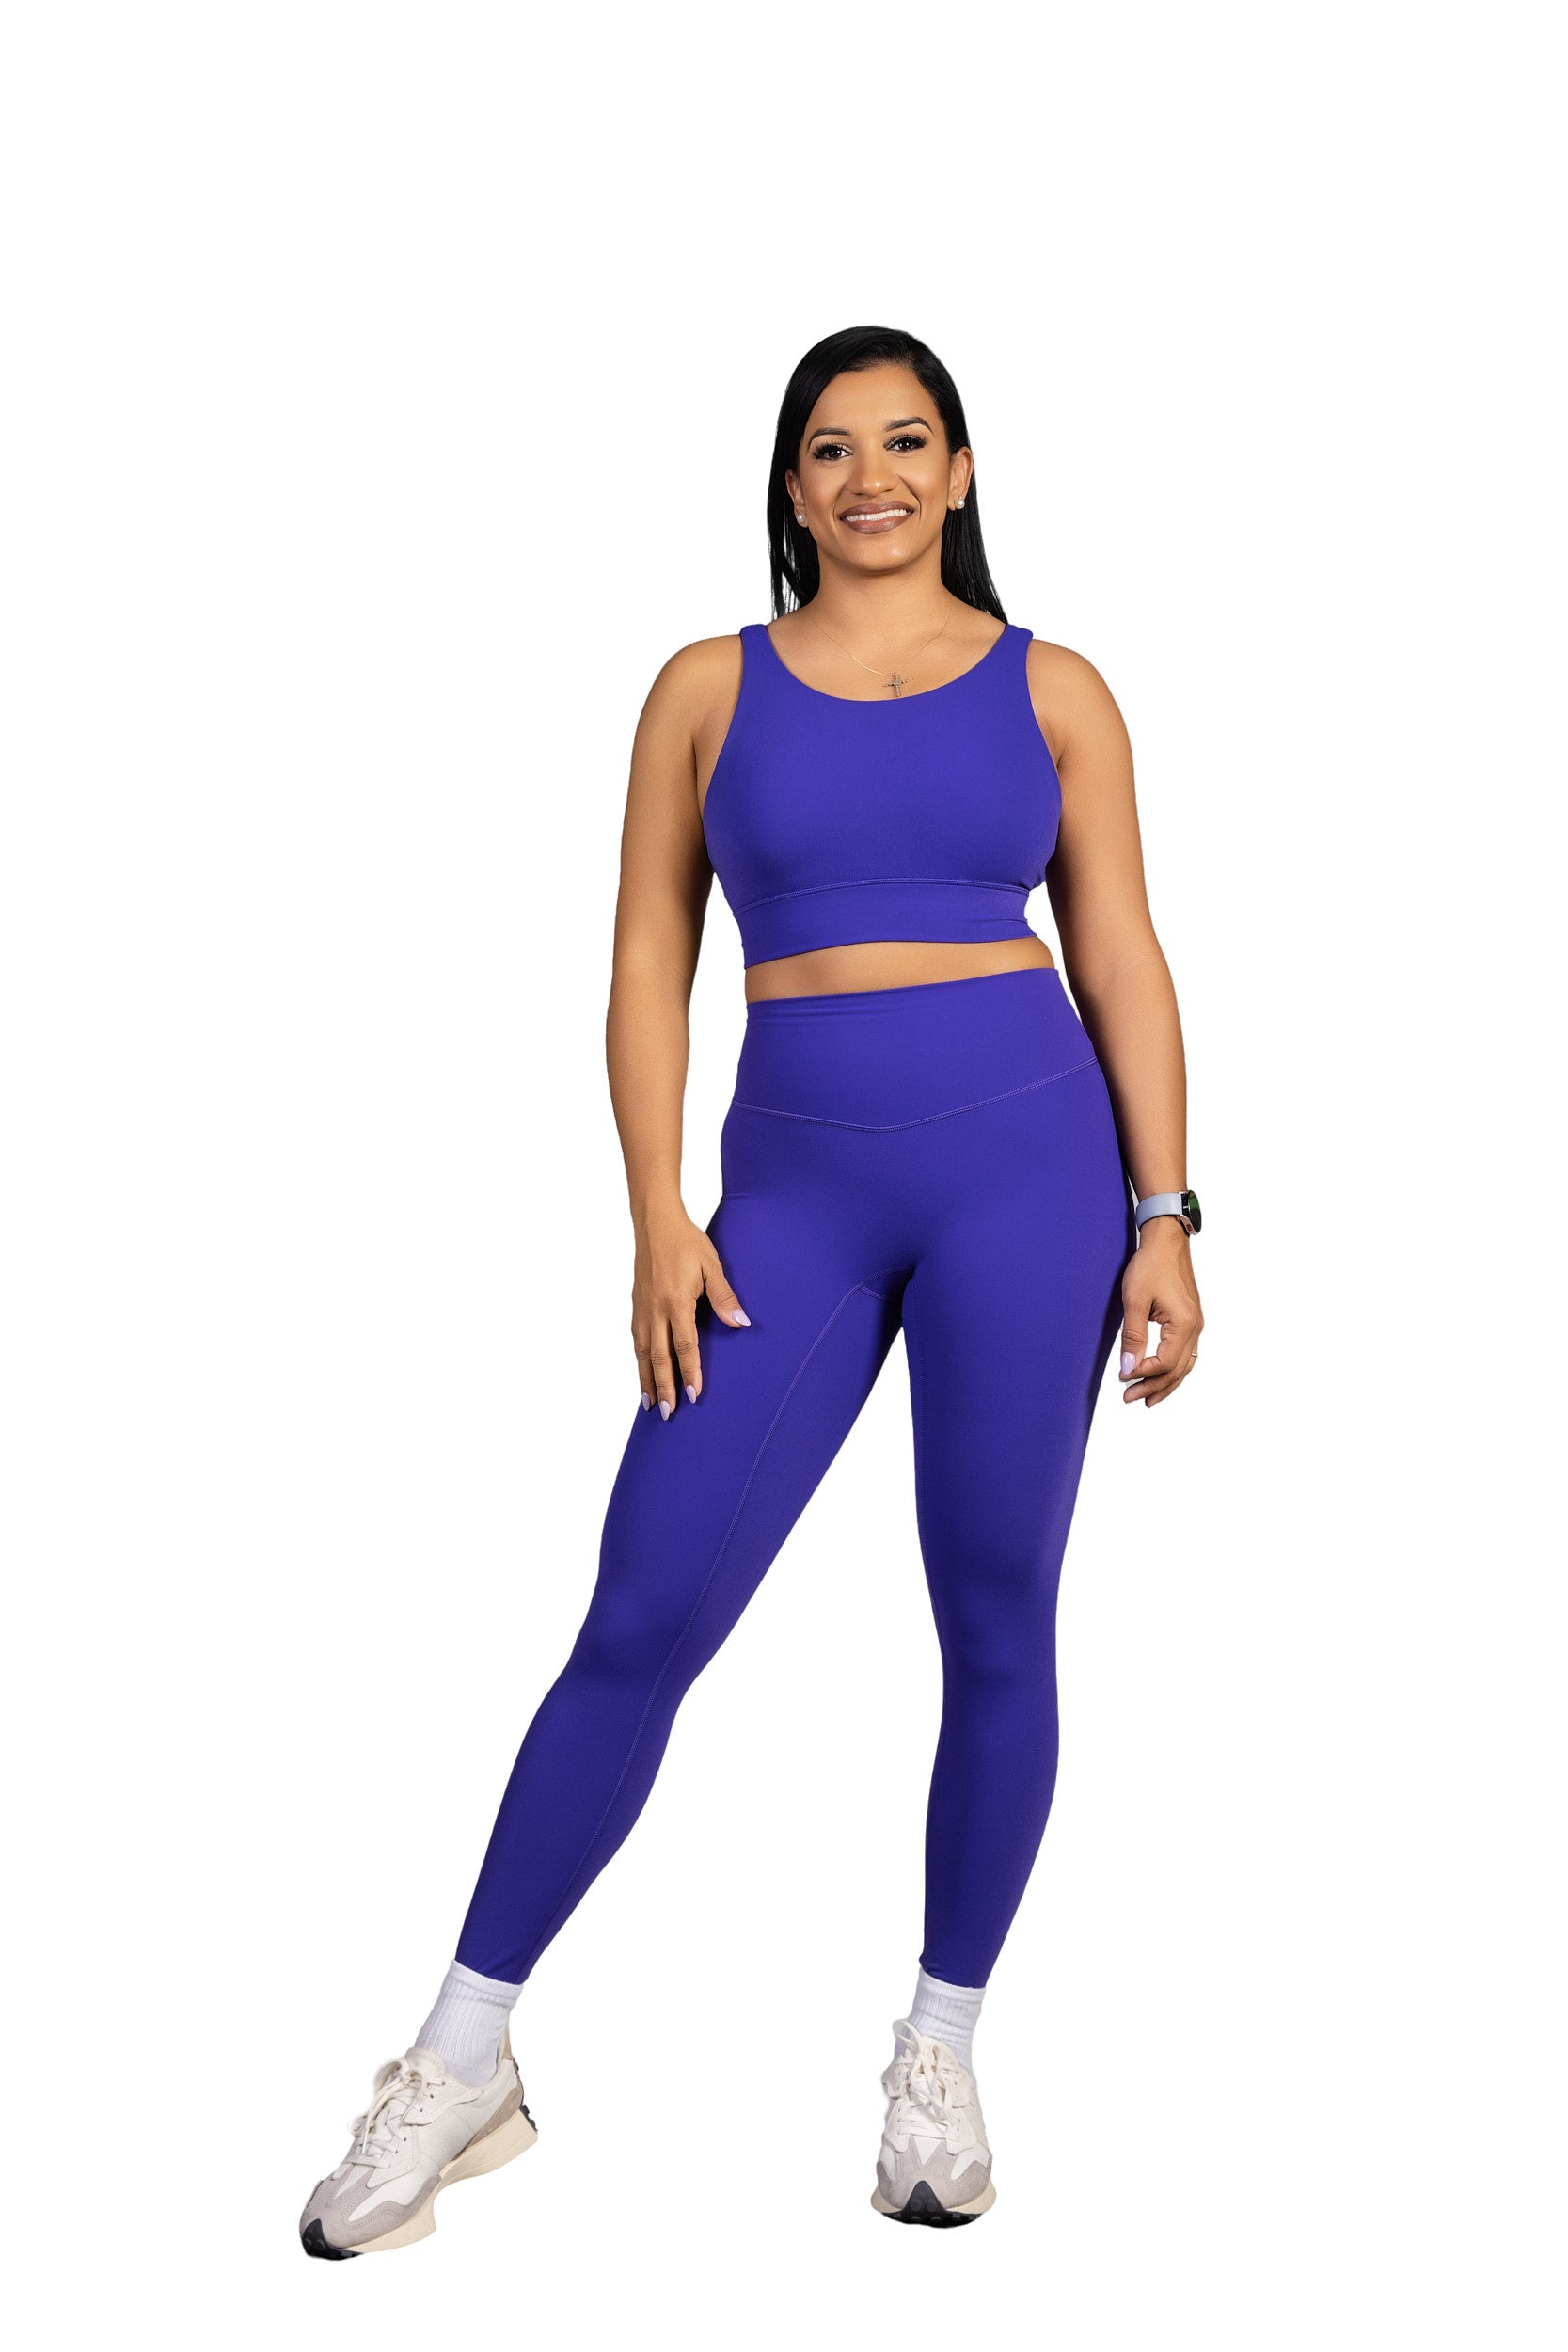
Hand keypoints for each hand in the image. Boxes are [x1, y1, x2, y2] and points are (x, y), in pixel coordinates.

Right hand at [631, 1202, 749, 1417]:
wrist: (655, 1222)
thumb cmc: (686, 1241)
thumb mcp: (711, 1265)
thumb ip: (723, 1296)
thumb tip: (740, 1322)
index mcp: (675, 1300)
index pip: (684, 1345)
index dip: (690, 1372)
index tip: (695, 1396)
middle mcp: (655, 1309)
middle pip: (659, 1357)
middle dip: (664, 1387)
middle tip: (668, 1413)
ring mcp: (642, 1308)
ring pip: (643, 1352)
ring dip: (646, 1379)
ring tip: (650, 1403)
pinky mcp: (636, 1304)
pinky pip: (637, 1339)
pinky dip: (639, 1360)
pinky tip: (643, 1371)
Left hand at [1118, 1220, 1202, 1407]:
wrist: (1166, 1241)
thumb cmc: (1150, 1265)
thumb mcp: (1134, 1300)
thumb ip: (1132, 1336)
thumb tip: (1128, 1368)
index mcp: (1184, 1324)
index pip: (1165, 1363)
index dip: (1143, 1374)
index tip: (1122, 1377)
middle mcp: (1195, 1327)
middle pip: (1177, 1370)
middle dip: (1153, 1387)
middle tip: (1129, 1399)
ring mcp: (1195, 1325)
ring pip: (1184, 1365)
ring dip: (1165, 1383)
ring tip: (1146, 1399)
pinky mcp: (1190, 1320)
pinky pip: (1185, 1354)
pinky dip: (1172, 1369)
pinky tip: (1160, 1376)